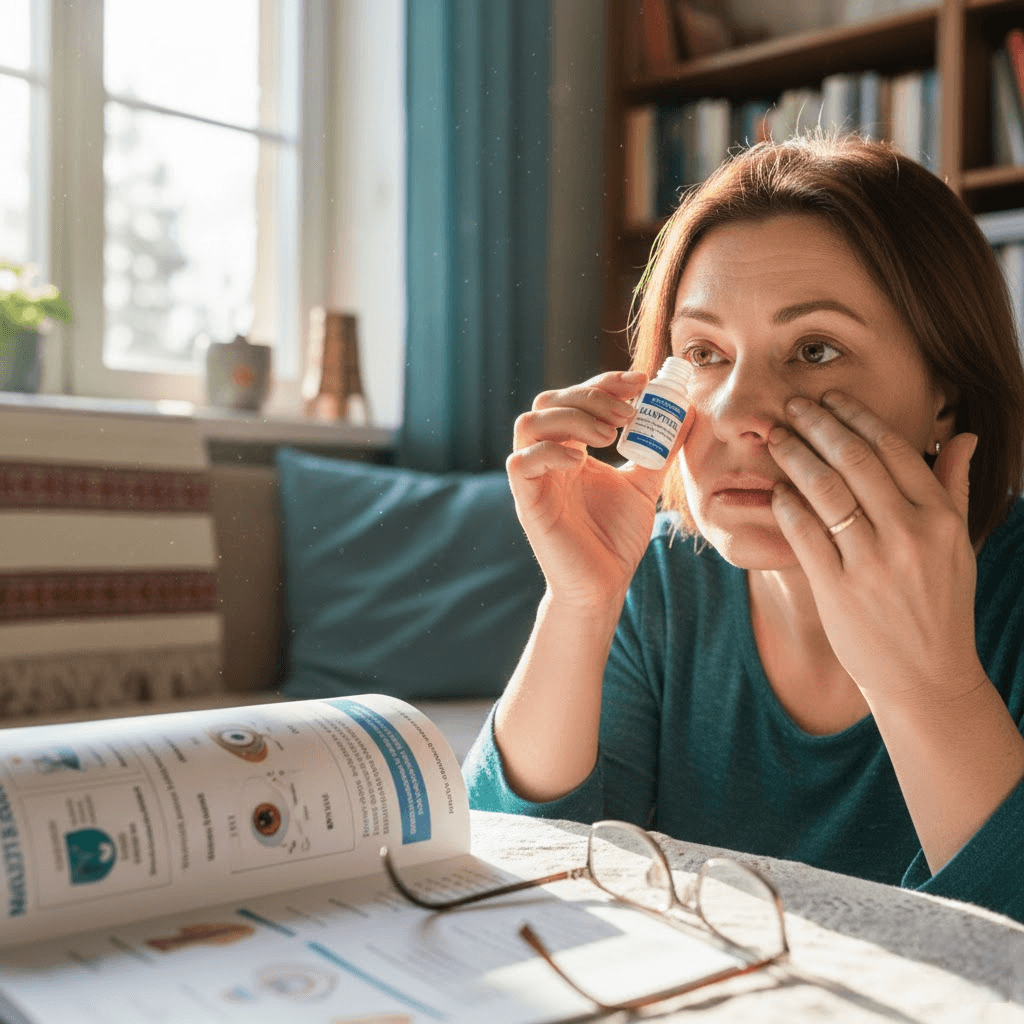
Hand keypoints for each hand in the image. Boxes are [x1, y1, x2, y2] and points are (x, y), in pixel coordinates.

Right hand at [508, 371, 690, 607]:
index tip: (641, 383)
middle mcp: (548, 458)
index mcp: (570, 449)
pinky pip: (521, 463)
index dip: (605, 383)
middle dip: (590, 396)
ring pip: (529, 423)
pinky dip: (550, 452)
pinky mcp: (527, 502)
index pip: (575, 397)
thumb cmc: (616, 538)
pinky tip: (582, 460)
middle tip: (628, 413)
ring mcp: (535, 479)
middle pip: (549, 401)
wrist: (604, 586)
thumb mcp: (643, 484)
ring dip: (571, 417)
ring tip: (608, 436)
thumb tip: (685, 412)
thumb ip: (659, 450)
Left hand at [766, 390, 982, 709]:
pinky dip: (786, 503)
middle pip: (852, 458)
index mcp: (939, 517)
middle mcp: (908, 534)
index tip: (830, 398)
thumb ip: (953, 486)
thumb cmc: (938, 604)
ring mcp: (871, 561)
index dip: (855, 415)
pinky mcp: (838, 588)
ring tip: (777, 437)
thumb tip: (961, 435)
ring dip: (795, 455)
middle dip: (817, 424)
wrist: (925, 676)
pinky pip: (803, 531)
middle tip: (792, 405)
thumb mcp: (957, 544)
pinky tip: (778, 489)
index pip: (891, 447)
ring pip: (823, 489)